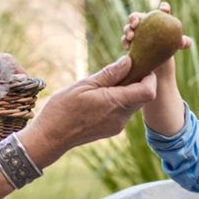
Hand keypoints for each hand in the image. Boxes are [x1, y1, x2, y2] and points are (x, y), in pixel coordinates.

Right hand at [20, 56, 156, 166]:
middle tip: (120, 69)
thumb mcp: (84, 85)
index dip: (148, 76)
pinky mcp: (112, 130)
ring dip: (127, 91)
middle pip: (143, 96)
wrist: (50, 137)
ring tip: (106, 82)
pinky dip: (119, 100)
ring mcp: (117, 125)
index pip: (148, 90)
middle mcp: (121, 117)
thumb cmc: (62, 109)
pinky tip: (101, 95)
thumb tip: (128, 61)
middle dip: (137, 81)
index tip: (138, 64)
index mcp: (115, 103)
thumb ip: (109, 74)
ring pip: (133, 104)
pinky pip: (123, 112)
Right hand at [121, 3, 192, 79]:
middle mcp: (145, 22)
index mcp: (158, 19)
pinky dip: (125, 42)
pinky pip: (125, 40)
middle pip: (137, 16)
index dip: (164, 8)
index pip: (162, 10)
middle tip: (135, 23)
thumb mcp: (177, 45)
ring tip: (131, 36)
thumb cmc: (169, 49)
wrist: (159, 63)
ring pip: (128, 27)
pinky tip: (128, 47)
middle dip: (134, 17)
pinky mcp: (130, 42)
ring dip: (127, 30)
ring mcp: (136, 32)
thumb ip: (184, 42)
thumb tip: (184, 41)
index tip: (164, 9)